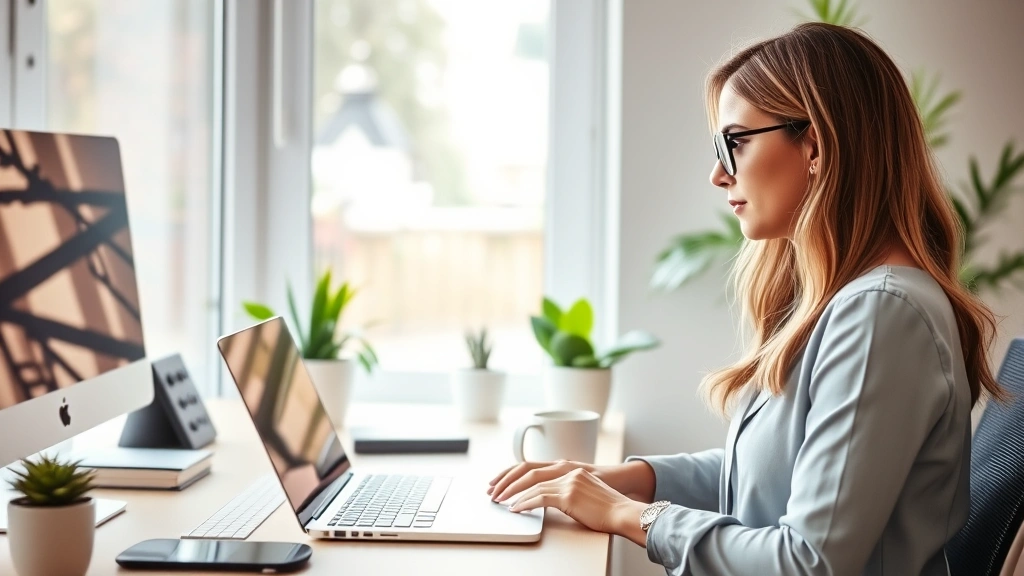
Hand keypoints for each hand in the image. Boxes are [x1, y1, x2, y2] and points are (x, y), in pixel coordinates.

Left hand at [505, 468, 648, 544]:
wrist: (624, 512)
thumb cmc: (607, 506)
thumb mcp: (584, 490)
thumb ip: (566, 489)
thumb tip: (547, 498)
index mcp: (569, 467)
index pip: (533, 465)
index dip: (513, 472)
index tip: (499, 481)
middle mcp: (567, 470)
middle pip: (528, 471)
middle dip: (507, 481)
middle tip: (492, 490)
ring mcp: (568, 481)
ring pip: (531, 485)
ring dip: (512, 494)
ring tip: (500, 502)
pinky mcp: (569, 495)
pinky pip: (539, 498)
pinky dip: (524, 503)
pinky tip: (516, 509)